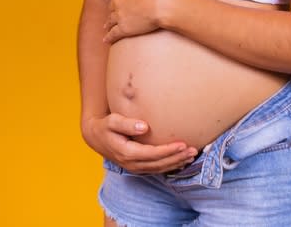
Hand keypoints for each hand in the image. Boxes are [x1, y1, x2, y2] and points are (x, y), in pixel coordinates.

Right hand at [81, 112, 197, 173]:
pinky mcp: (138, 167)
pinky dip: (170, 166)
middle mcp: (132, 164)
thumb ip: (127, 124)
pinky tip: (181, 160)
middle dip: (177, 158)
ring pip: (159, 169)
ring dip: (176, 163)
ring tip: (192, 155)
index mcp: (126, 153)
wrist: (96, 138)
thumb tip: (144, 127)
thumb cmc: (105, 126)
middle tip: (193, 151)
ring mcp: (135, 168)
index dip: (168, 150)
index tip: (182, 144)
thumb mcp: (112, 121)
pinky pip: (157, 169)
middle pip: (159, 164)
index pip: (152, 154)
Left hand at [103, 0, 170, 42]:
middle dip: (113, 8)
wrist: (162, 3)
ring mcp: (119, 15)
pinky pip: (113, 34)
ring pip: (110, 19)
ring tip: (107, 26)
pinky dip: (109, 37)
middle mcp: (118, 0)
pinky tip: (106, 40)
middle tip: (114, 12)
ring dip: (108, 23)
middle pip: (113, 5)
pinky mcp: (123, 28)